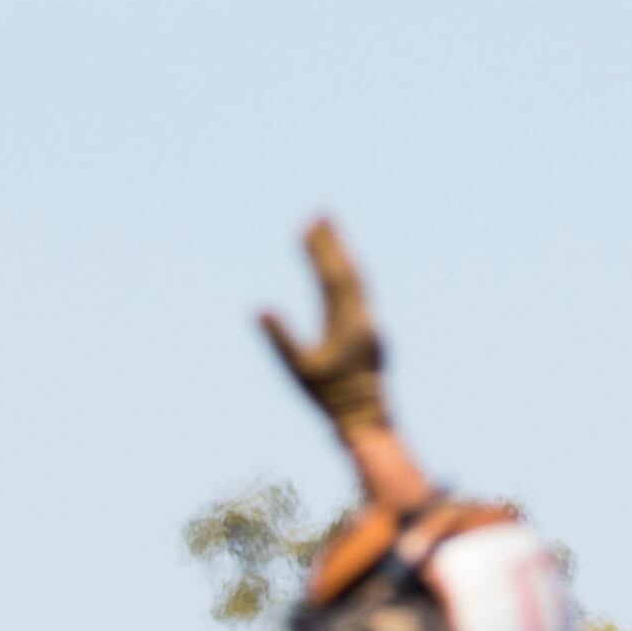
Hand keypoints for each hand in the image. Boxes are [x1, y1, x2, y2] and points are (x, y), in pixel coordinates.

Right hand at [258, 217, 428, 510]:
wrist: (366, 415)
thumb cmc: (329, 395)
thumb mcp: (299, 369)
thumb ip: (281, 338)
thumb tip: (260, 309)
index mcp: (345, 324)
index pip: (330, 278)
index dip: (319, 251)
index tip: (307, 226)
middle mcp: (361, 317)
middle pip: (346, 271)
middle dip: (332, 242)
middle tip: (320, 215)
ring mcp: (369, 322)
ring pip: (358, 279)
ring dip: (343, 253)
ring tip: (330, 232)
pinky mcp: (371, 328)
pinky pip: (361, 291)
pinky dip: (350, 272)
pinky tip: (343, 266)